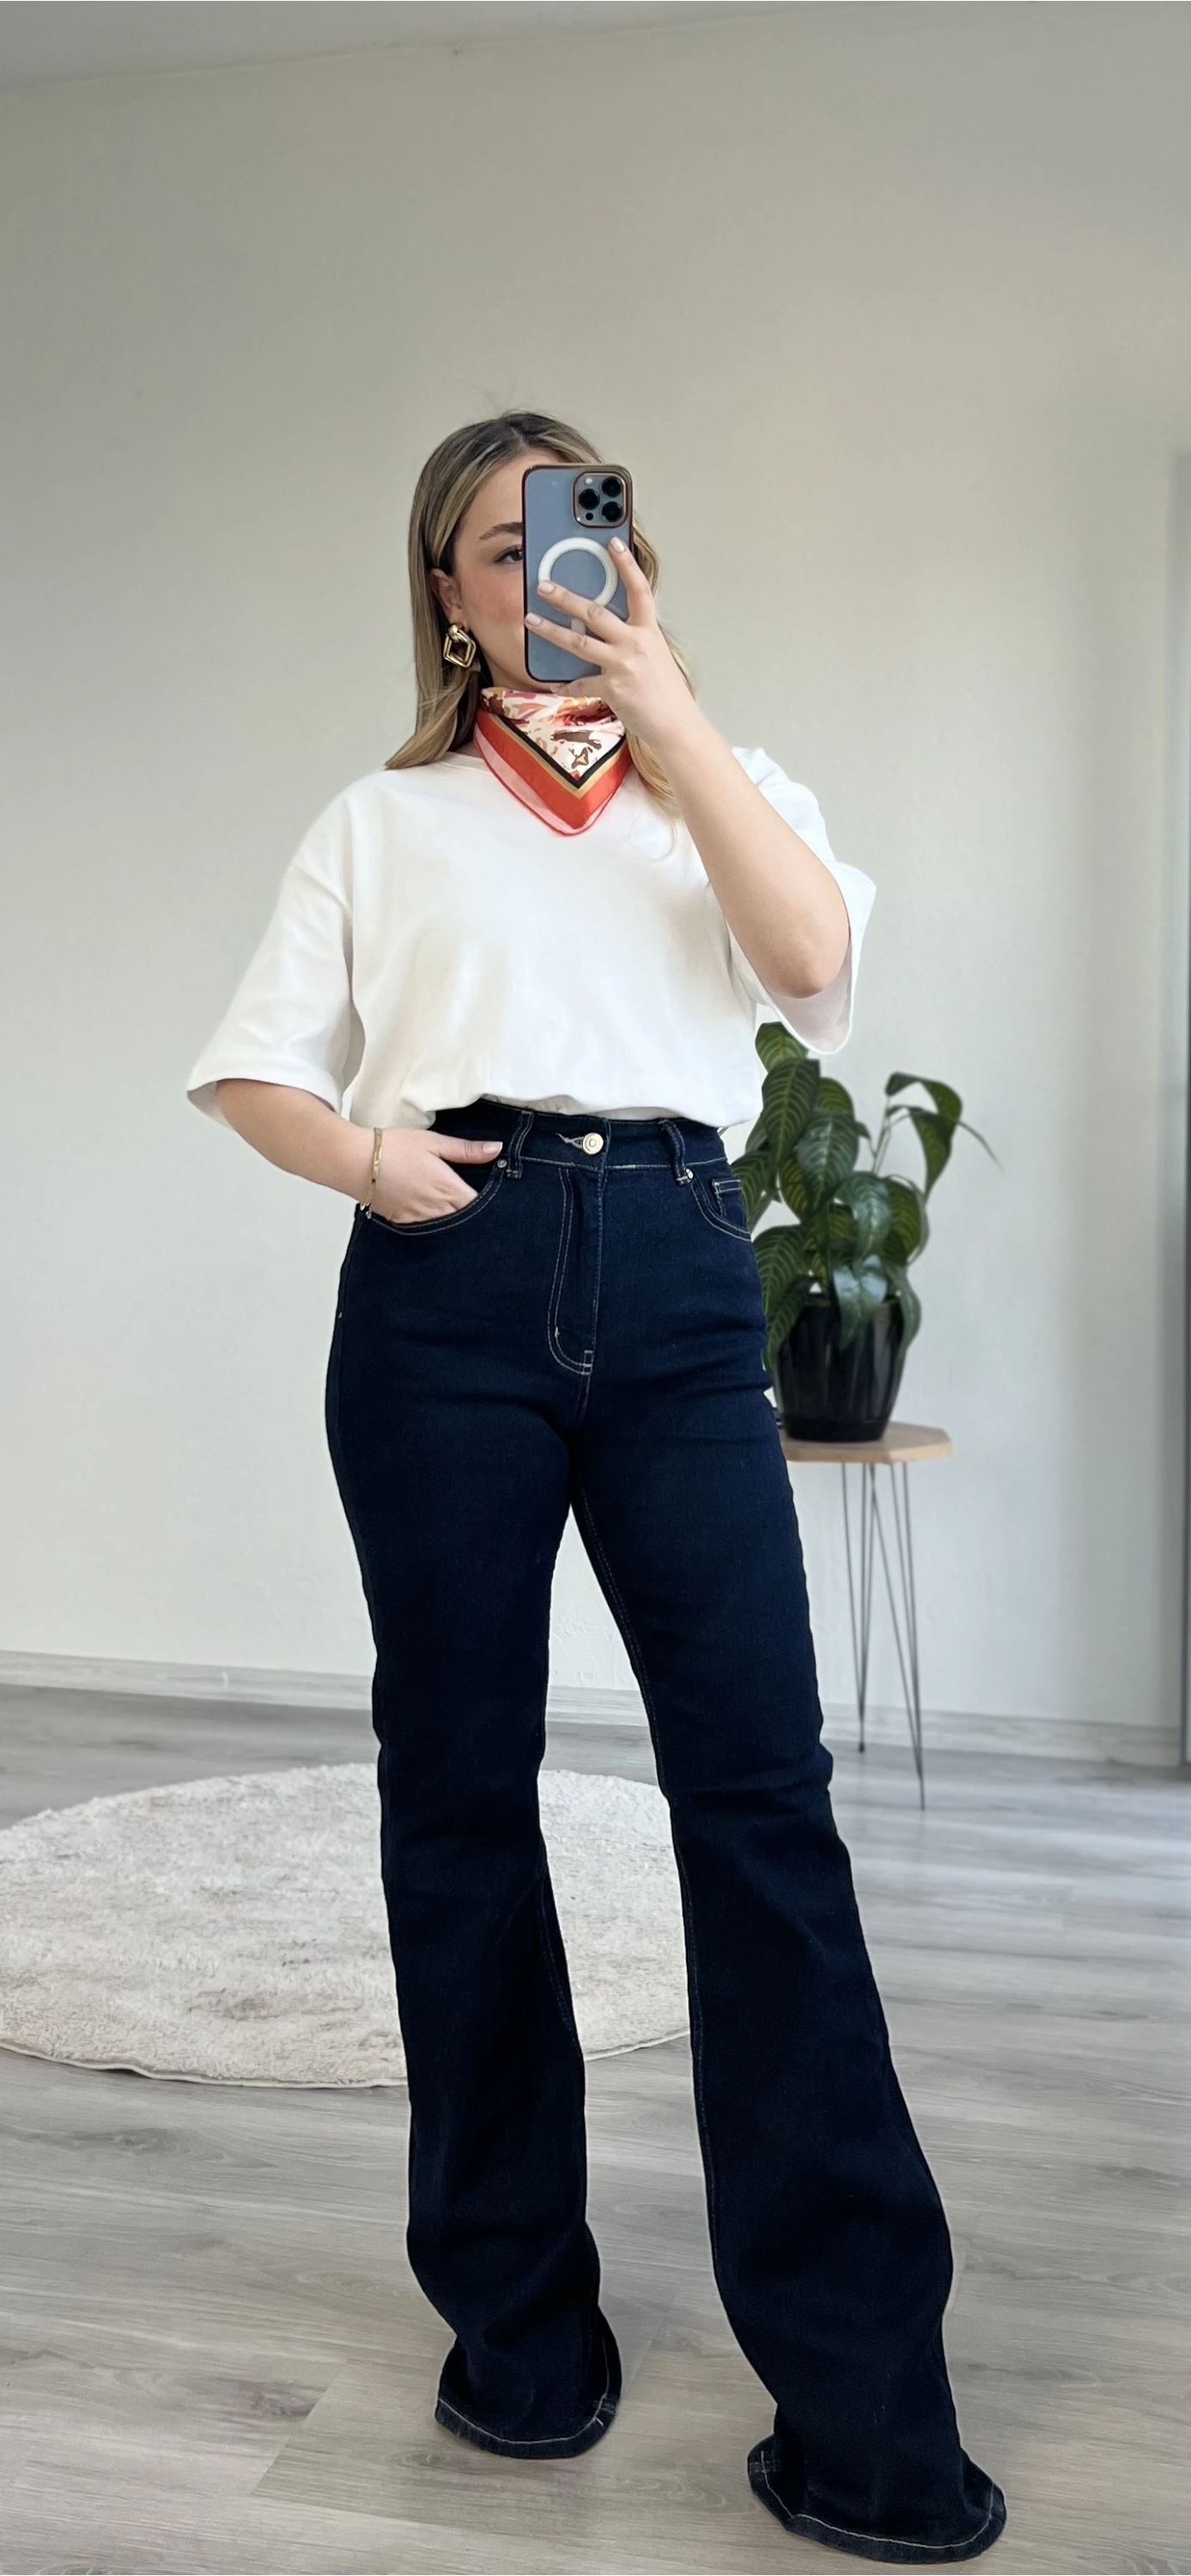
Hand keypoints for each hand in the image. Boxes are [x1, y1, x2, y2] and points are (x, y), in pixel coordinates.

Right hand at [368, 1130, 502, 1223]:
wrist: (354, 1162)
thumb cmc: (392, 1149)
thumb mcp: (434, 1142)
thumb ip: (466, 1150)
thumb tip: (496, 1149)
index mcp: (449, 1190)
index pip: (481, 1206)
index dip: (490, 1203)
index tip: (493, 1195)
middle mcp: (438, 1210)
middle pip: (467, 1221)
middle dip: (475, 1215)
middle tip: (478, 1206)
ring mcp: (420, 1219)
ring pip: (449, 1229)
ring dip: (456, 1222)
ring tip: (458, 1211)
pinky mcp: (404, 1222)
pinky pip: (428, 1231)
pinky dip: (435, 1225)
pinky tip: (435, 1215)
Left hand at [524, 538, 693, 750]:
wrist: (676, 725)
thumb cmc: (667, 693)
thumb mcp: (655, 656)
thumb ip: (634, 639)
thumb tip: (609, 629)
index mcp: (648, 631)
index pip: (638, 590)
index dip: (626, 565)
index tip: (612, 544)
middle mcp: (635, 643)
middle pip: (595, 612)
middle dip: (565, 597)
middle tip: (544, 585)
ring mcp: (622, 665)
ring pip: (579, 642)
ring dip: (551, 630)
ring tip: (531, 620)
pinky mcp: (612, 688)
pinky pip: (580, 683)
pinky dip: (566, 685)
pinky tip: (554, 684)